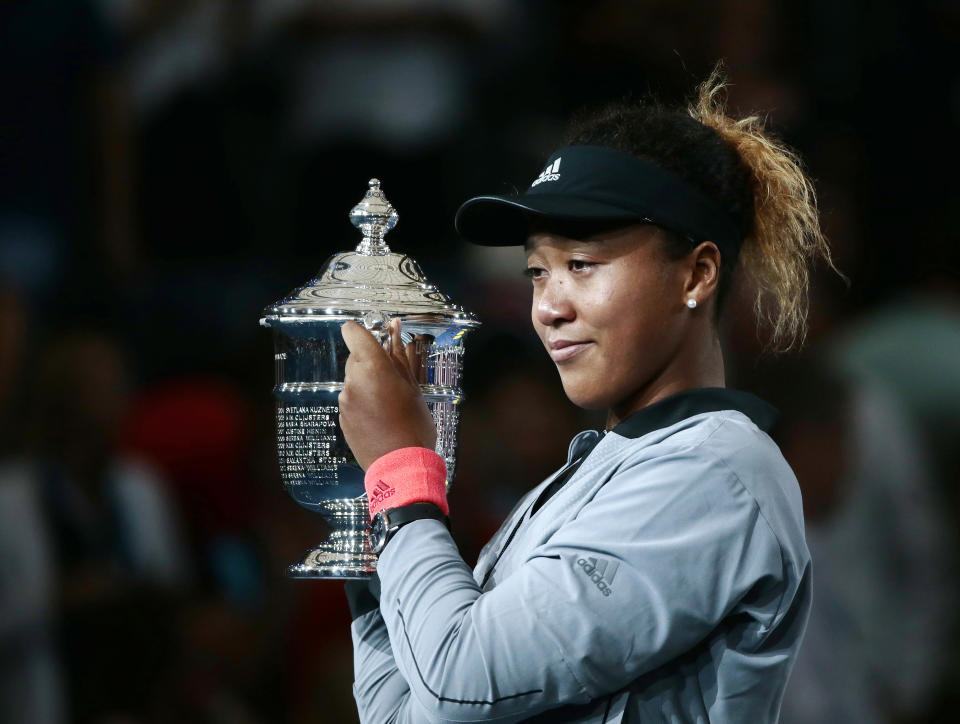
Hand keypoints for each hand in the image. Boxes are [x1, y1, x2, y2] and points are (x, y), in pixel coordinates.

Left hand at [339, 318, 436, 469]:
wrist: (401, 466)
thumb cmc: (414, 424)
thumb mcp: (413, 387)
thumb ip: (398, 356)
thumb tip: (394, 329)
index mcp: (372, 367)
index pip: (353, 332)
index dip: (363, 332)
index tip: (378, 341)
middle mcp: (353, 380)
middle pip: (356, 358)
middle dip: (372, 363)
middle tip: (394, 381)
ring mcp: (345, 401)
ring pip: (355, 381)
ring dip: (368, 385)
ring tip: (389, 405)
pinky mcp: (342, 418)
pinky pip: (352, 400)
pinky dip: (363, 403)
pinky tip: (380, 419)